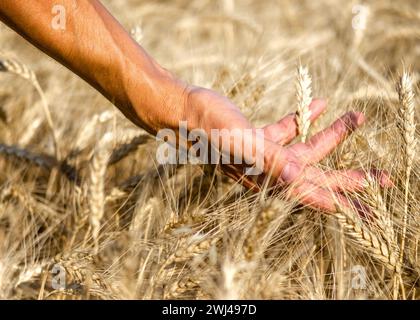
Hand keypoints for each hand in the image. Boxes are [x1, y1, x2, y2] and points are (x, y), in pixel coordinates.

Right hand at [185, 87, 391, 212]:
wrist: (185, 112)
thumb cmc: (208, 128)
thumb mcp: (239, 141)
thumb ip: (269, 158)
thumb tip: (298, 176)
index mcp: (267, 177)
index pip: (311, 194)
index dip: (341, 201)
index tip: (367, 210)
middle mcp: (269, 171)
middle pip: (318, 177)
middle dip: (351, 178)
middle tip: (384, 179)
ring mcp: (265, 155)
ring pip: (307, 150)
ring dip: (332, 134)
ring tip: (356, 116)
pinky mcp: (259, 138)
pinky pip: (288, 131)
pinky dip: (304, 119)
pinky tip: (319, 105)